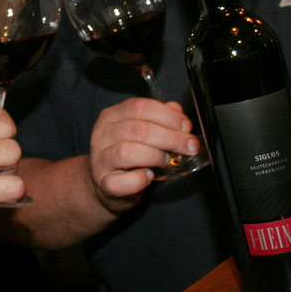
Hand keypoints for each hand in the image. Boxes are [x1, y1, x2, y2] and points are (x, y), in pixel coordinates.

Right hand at [87, 97, 199, 212]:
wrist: (104, 184)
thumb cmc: (126, 156)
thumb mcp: (140, 132)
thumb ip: (158, 119)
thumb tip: (177, 110)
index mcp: (111, 116)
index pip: (139, 107)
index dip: (167, 115)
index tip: (186, 127)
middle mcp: (102, 135)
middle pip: (138, 129)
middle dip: (171, 138)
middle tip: (189, 146)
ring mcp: (100, 160)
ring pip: (127, 152)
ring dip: (155, 156)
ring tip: (166, 160)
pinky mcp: (103, 184)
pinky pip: (120, 182)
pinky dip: (139, 179)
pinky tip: (148, 176)